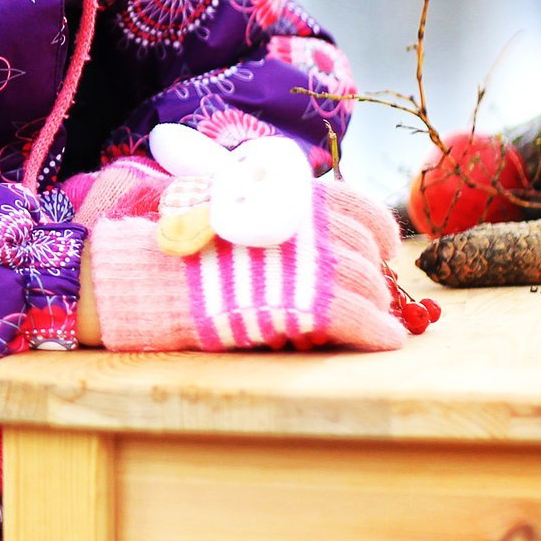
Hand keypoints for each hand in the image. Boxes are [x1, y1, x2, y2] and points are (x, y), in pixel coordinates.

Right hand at [81, 175, 417, 352]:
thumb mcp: (223, 204)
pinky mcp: (301, 305)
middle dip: (375, 274)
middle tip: (377, 292)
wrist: (152, 277)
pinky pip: (356, 317)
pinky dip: (378, 331)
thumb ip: (261, 205)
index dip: (379, 228)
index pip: (355, 205)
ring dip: (379, 305)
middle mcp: (305, 226)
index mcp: (288, 198)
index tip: (386, 247)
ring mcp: (304, 265)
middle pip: (362, 249)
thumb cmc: (179, 244)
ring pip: (365, 285)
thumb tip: (288, 211)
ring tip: (383, 321)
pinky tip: (388, 341)